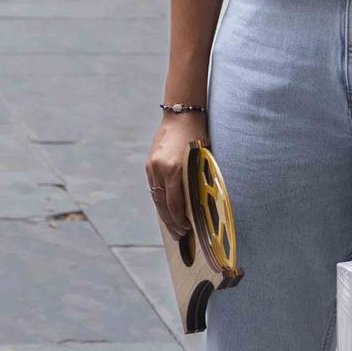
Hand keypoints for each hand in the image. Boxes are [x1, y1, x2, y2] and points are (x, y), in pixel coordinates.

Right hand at [145, 111, 207, 236]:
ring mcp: (151, 167)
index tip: (188, 229)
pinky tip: (167, 210)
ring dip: (164, 214)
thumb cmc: (198, 137)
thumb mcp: (202, 160)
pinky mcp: (149, 164)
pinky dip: (160, 201)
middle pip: (162, 204)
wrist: (181, 116)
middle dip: (171, 222)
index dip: (180, 220)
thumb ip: (197, 181)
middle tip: (180, 235)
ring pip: (156, 198)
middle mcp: (159, 169)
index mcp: (174, 169)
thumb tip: (201, 206)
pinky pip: (154, 188)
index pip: (174, 204)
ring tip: (173, 227)